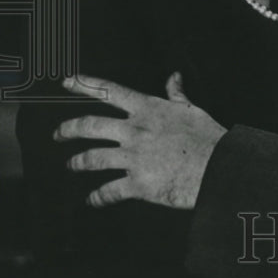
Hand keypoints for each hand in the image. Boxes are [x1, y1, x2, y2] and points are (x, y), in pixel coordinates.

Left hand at [54, 72, 226, 208]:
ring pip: (92, 158)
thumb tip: (173, 77)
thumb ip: (177, 94)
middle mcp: (135, 130)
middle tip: (58, 134)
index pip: (110, 91)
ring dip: (77, 162)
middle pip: (90, 126)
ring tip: (71, 165)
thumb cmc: (208, 138)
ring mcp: (133, 157)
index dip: (85, 85)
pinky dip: (97, 197)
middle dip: (68, 129)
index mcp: (148, 109)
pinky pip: (108, 191)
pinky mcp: (137, 183)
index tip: (68, 82)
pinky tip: (92, 200)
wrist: (218, 167)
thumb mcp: (192, 110)